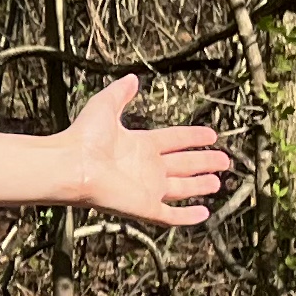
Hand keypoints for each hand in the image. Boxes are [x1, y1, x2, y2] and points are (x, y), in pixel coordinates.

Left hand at [61, 75, 233, 226]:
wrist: (72, 166)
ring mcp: (147, 189)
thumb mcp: (104, 106)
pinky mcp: (145, 207)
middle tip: (224, 161)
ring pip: (182, 189)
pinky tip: (204, 213)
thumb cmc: (83, 137)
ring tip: (217, 183)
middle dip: (204, 163)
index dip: (193, 138)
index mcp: (140, 145)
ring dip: (200, 186)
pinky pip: (171, 215)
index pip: (174, 140)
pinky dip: (188, 216)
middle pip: (183, 165)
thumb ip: (120, 93)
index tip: (211, 135)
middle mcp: (147, 168)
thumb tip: (132, 78)